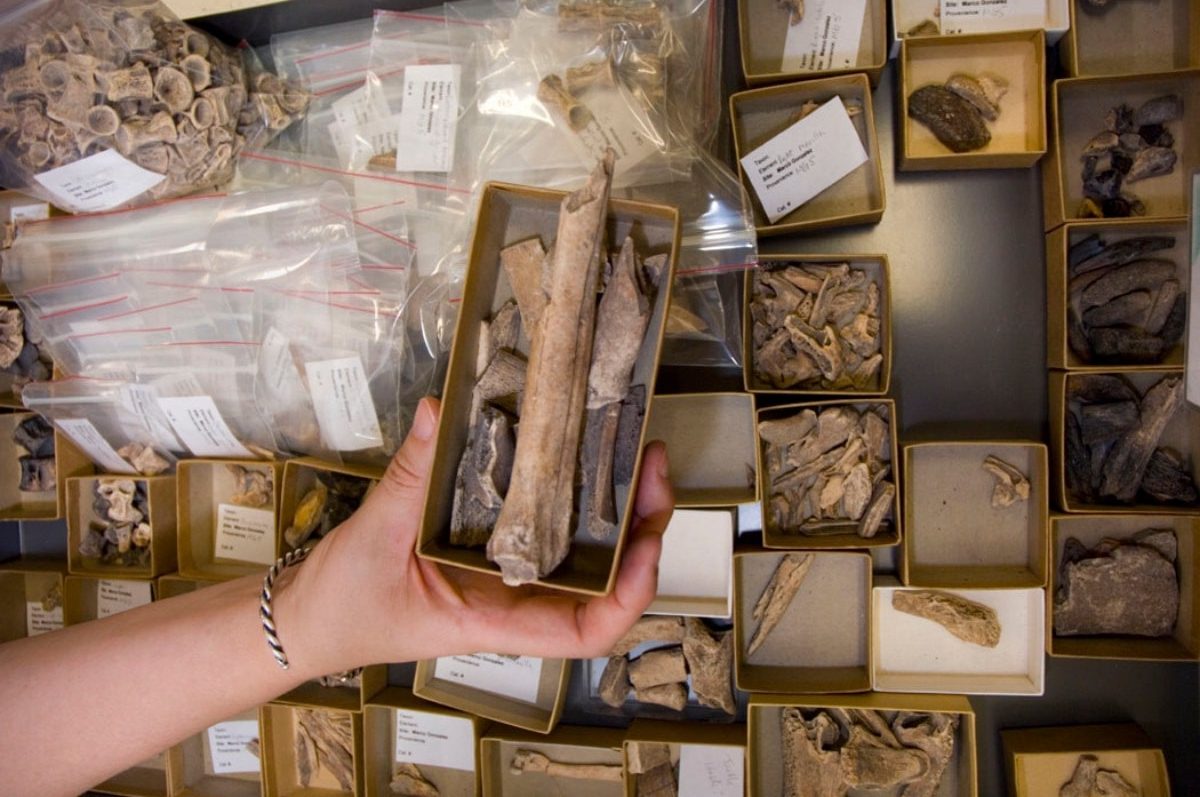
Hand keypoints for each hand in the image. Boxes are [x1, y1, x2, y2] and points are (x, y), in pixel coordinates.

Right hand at [276, 397, 673, 675]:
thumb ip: (412, 476)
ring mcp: (505, 578)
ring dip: (615, 510)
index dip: (629, 593)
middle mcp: (514, 603)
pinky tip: (576, 457)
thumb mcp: (376, 538)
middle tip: (651, 464)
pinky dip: (566, 496)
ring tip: (632, 453)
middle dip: (639, 530)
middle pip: (601, 582)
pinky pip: (541, 528)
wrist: (308, 618)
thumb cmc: (344, 604)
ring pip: (581, 554)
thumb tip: (436, 411)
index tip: (646, 541)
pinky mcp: (488, 551)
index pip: (586, 631)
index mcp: (496, 622)